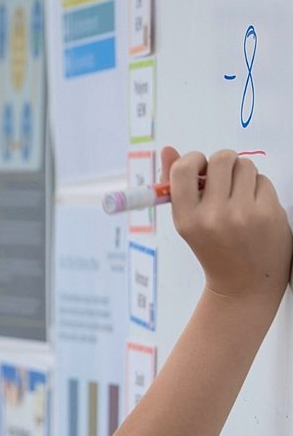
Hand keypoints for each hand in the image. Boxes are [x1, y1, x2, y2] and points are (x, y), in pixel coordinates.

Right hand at [160, 146, 292, 303]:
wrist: (243, 285)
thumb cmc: (214, 250)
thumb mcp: (189, 223)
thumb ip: (178, 185)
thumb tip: (168, 150)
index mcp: (186, 219)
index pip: (184, 169)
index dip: (195, 159)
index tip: (200, 168)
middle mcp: (212, 216)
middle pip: (221, 158)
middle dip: (224, 164)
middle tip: (225, 181)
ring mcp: (241, 214)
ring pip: (245, 165)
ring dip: (244, 175)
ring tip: (240, 197)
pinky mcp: (267, 213)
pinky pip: (263, 180)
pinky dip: (260, 189)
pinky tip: (255, 209)